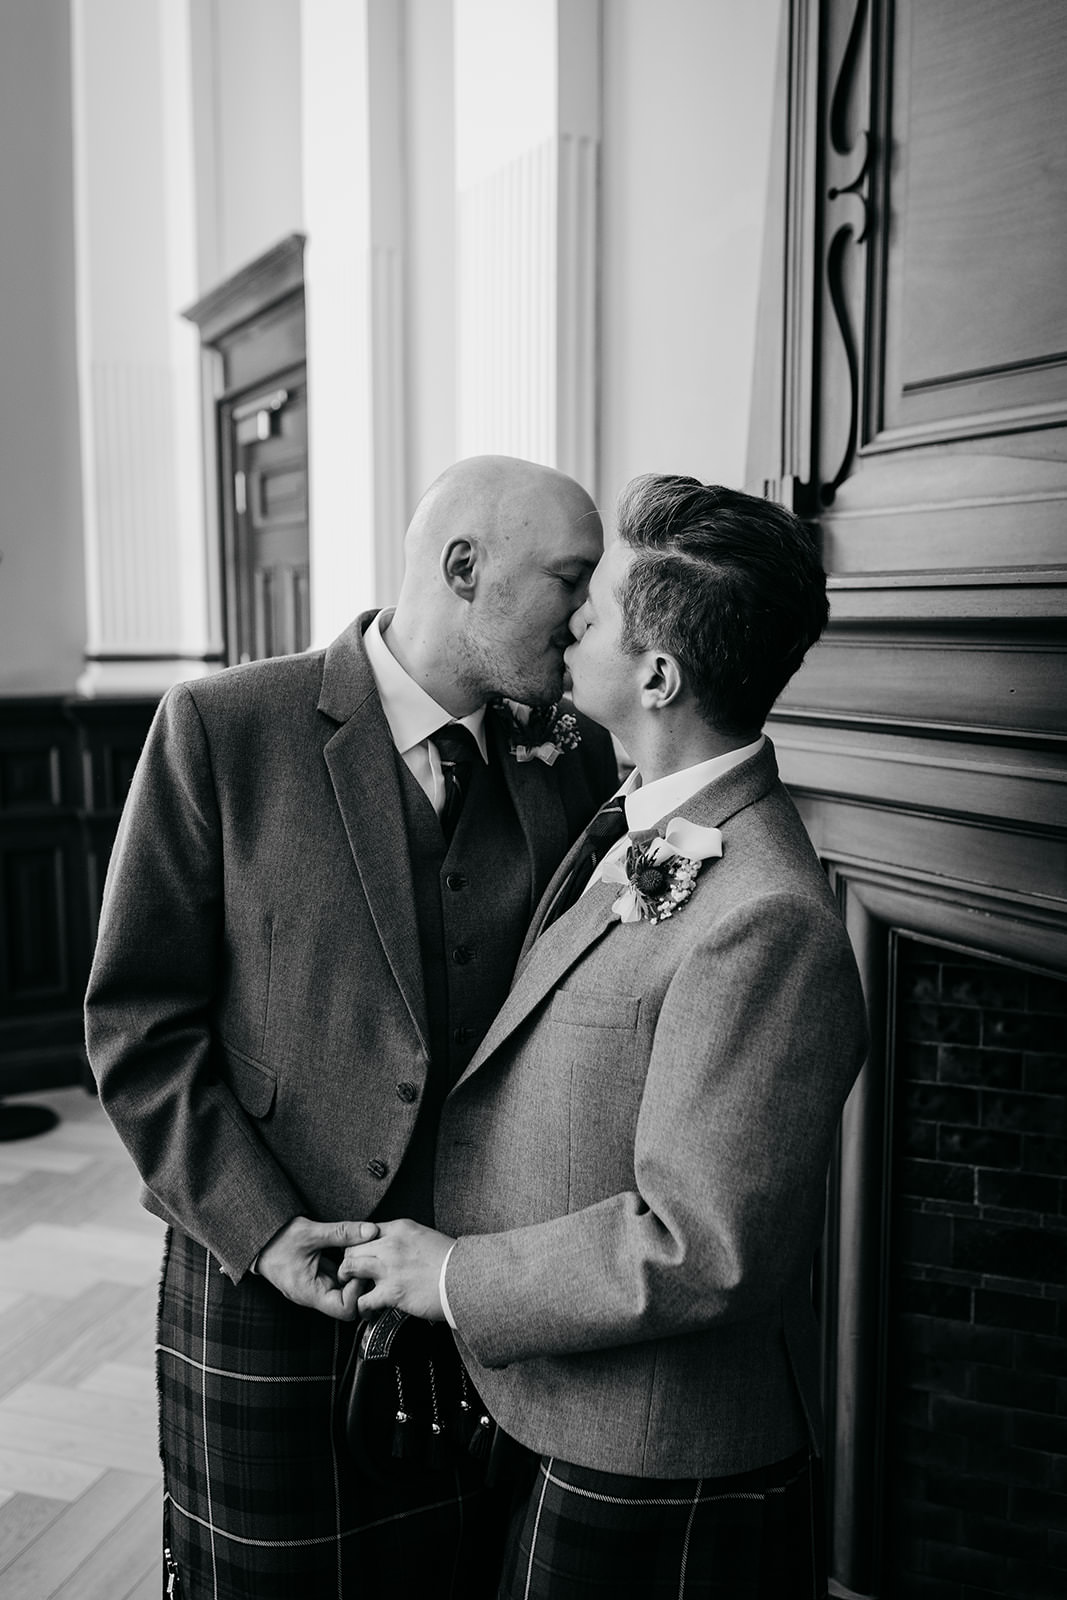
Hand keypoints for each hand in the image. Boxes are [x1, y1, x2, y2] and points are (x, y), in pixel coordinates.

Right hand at [255, 1216, 372, 1320]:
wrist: (256, 1236)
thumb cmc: (276, 1239)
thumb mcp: (311, 1233)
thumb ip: (342, 1232)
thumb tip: (371, 1231)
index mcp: (309, 1293)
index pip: (345, 1309)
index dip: (357, 1291)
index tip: (358, 1269)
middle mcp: (312, 1294)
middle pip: (347, 1302)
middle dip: (358, 1282)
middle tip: (362, 1260)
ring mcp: (313, 1286)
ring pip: (342, 1289)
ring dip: (352, 1273)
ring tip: (356, 1253)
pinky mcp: (314, 1276)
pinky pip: (335, 1277)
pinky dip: (344, 1266)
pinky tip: (347, 1250)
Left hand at [338, 1219, 454, 1320]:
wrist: (467, 1278)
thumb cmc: (454, 1262)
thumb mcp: (428, 1238)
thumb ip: (407, 1241)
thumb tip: (398, 1250)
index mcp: (401, 1228)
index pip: (365, 1231)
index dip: (359, 1245)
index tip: (360, 1256)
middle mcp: (391, 1244)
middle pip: (352, 1248)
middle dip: (349, 1262)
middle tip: (352, 1275)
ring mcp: (390, 1267)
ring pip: (350, 1268)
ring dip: (349, 1281)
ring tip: (353, 1291)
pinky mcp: (391, 1291)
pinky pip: (362, 1300)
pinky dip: (361, 1308)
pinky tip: (367, 1312)